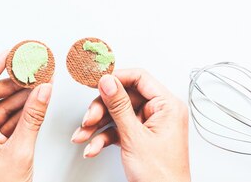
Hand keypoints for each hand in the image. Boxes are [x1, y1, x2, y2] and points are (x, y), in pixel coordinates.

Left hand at [0, 52, 52, 181]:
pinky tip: (36, 97)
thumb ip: (32, 117)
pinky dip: (22, 110)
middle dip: (11, 84)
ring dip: (20, 96)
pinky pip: (7, 120)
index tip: (5, 56)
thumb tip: (43, 90)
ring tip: (38, 80)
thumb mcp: (19, 152)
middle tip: (29, 68)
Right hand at [71, 69, 189, 181]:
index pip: (140, 78)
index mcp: (167, 106)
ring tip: (84, 135)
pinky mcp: (139, 138)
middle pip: (123, 97)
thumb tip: (108, 81)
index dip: (116, 78)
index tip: (96, 82)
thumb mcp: (134, 137)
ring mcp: (148, 126)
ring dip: (98, 126)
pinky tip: (92, 147)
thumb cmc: (161, 177)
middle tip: (88, 118)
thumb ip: (119, 106)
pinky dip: (103, 138)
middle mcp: (159, 113)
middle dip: (102, 109)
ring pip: (117, 115)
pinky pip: (117, 130)